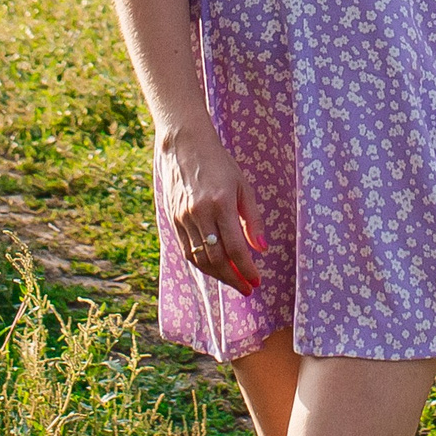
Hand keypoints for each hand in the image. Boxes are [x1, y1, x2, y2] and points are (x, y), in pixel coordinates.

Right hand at [154, 124, 266, 295]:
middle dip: (233, 278)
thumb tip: (262, 248)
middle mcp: (200, 213)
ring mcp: (184, 218)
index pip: (236, 247)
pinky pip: (188, 250)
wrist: (185, 146)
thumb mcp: (243, 187)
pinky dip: (202, 264)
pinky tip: (215, 268)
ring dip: (218, 275)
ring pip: (200, 258)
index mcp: (221, 203)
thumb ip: (253, 219)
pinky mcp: (174, 220)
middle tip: (247, 288)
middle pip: (217, 258)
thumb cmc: (220, 164)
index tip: (257, 281)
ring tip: (234, 281)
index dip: (247, 268)